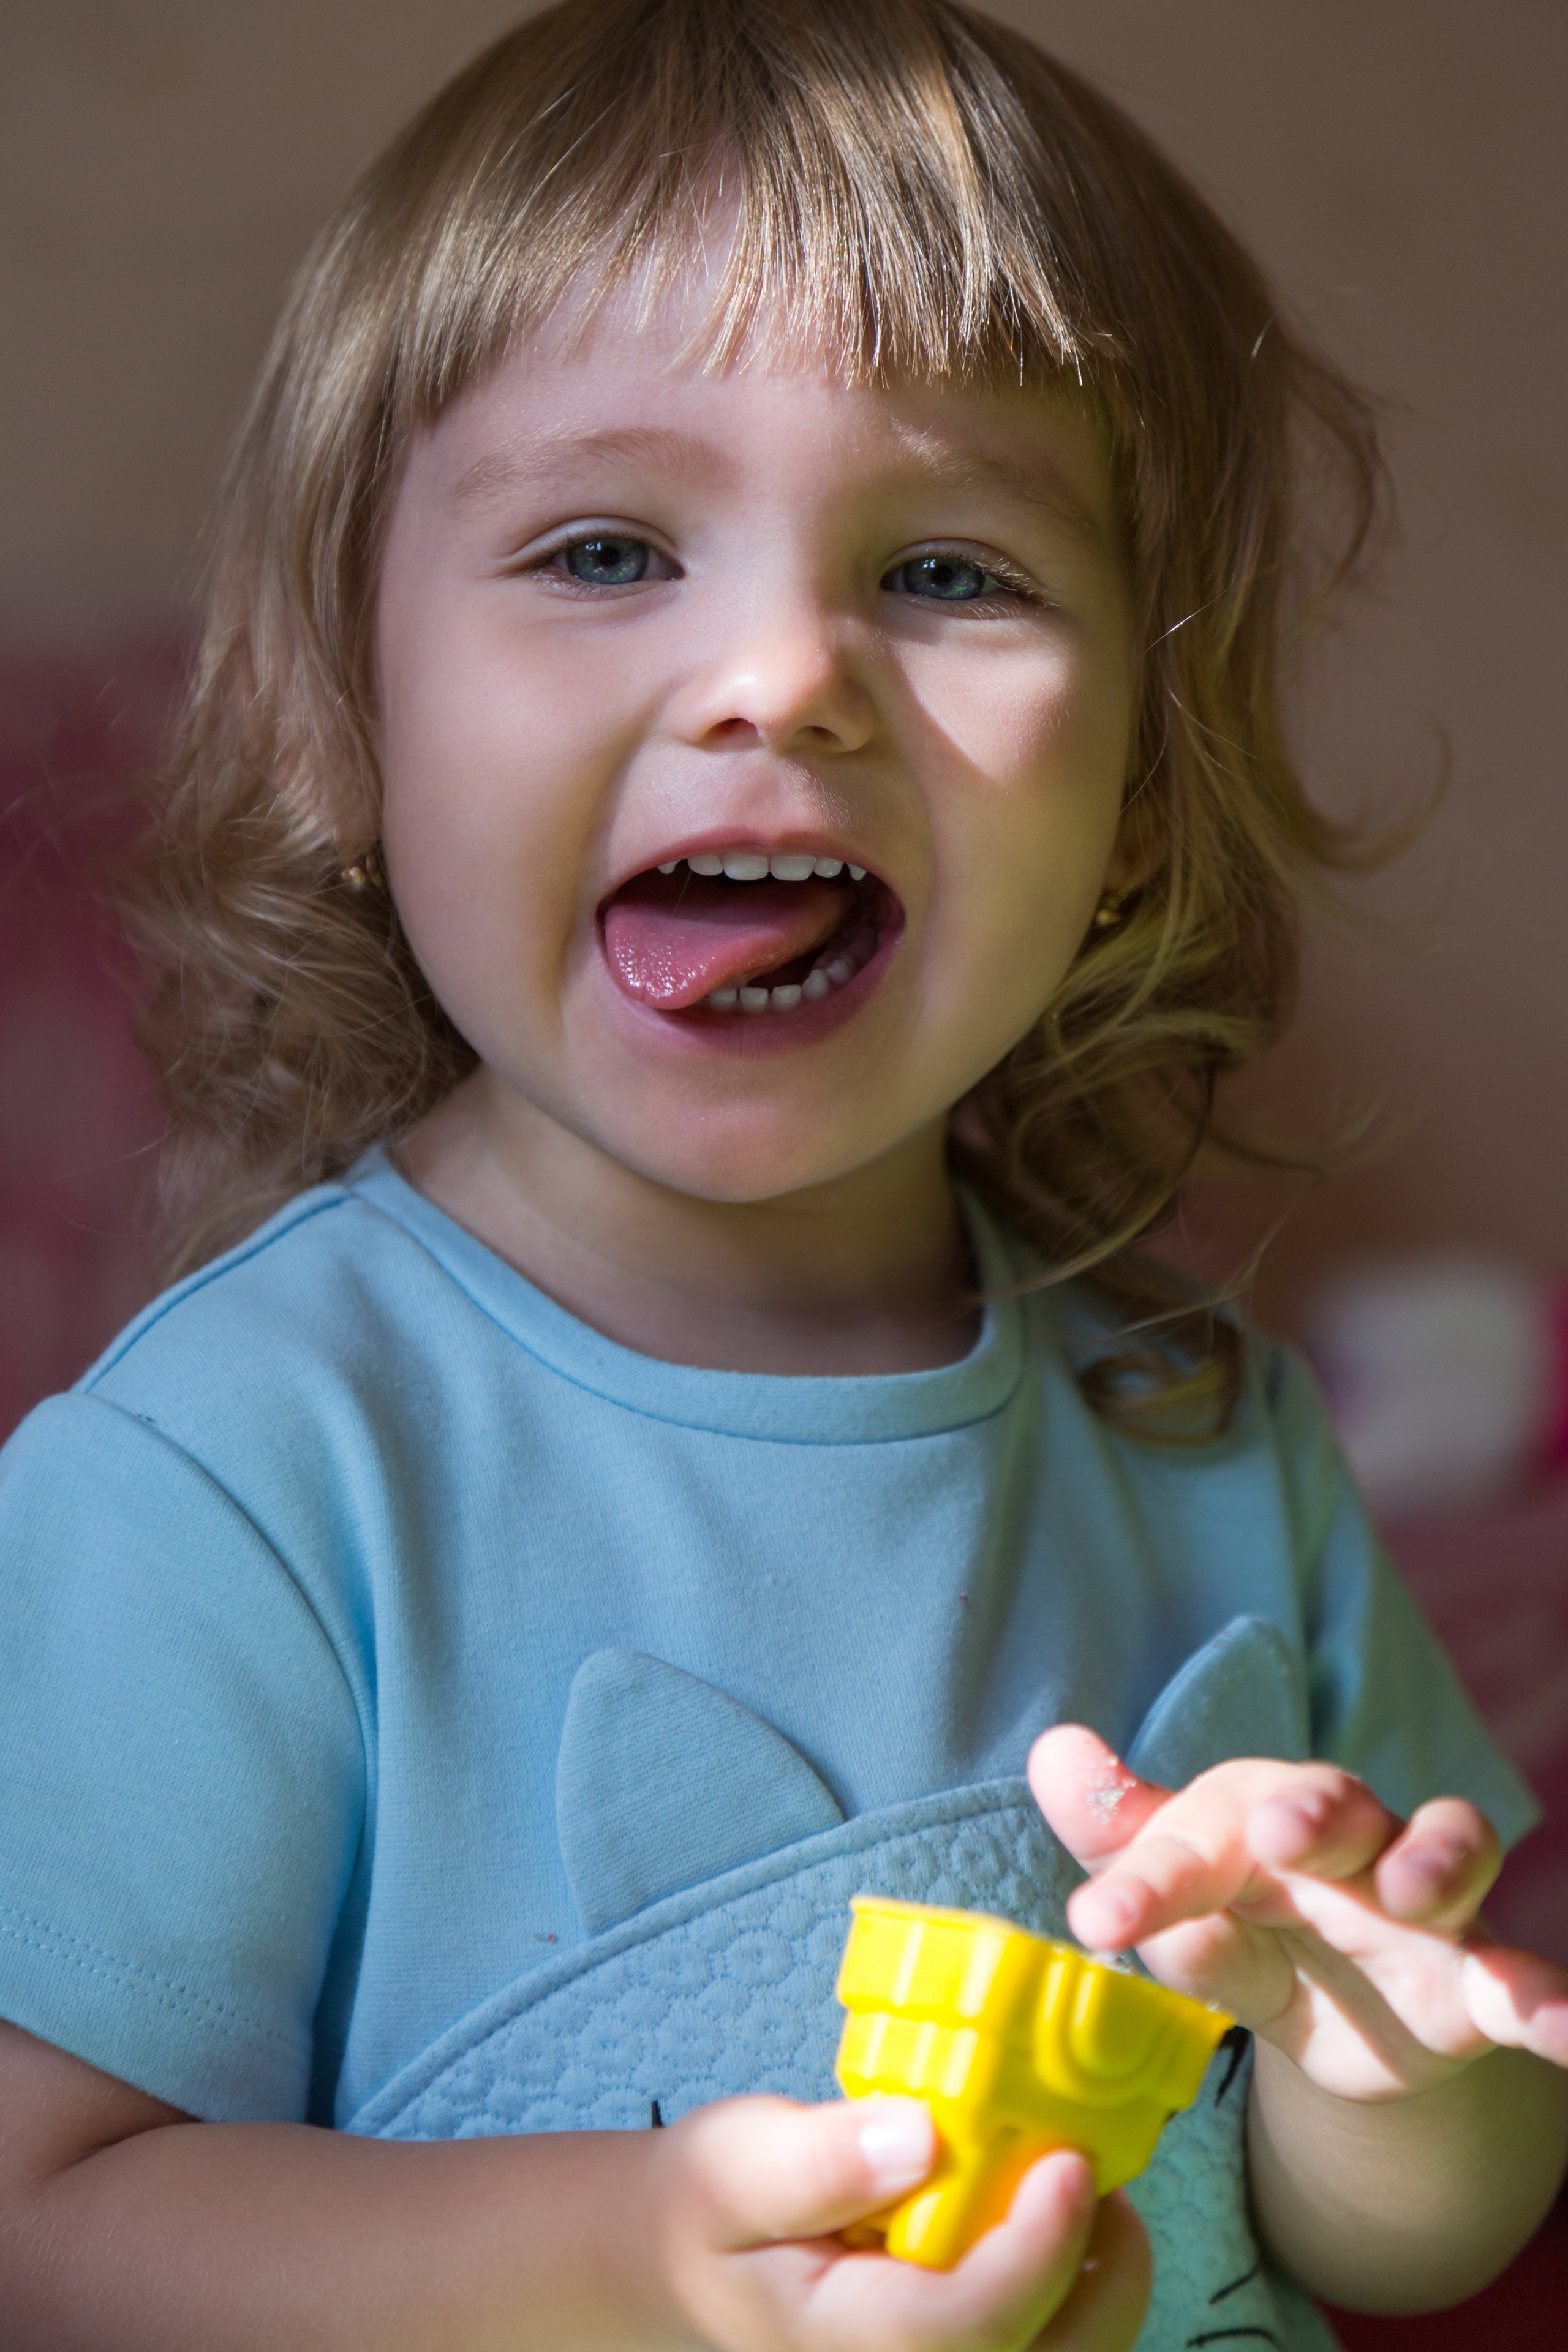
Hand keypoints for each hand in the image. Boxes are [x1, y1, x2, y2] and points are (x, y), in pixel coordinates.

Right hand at [650, 2092, 1149, 2351]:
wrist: (689, 2260)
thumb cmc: (711, 2208)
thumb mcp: (739, 2163)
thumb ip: (824, 2156)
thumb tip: (920, 2136)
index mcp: (854, 2344)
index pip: (975, 2321)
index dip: (1038, 2245)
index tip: (1070, 2160)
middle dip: (1102, 2273)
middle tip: (1098, 2170)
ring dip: (1103, 2279)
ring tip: (1089, 2186)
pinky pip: (1049, 2340)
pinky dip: (1081, 2285)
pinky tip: (1063, 2211)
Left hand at [1028, 1726, 1567, 2103]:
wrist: (1338, 2017)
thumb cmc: (1240, 1926)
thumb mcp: (1180, 1903)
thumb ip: (1119, 1839)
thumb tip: (1052, 1749)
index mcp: (1256, 1820)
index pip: (1202, 1828)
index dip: (1148, 1873)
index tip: (1095, 1919)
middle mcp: (1346, 1843)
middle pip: (1340, 1803)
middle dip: (1314, 1811)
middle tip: (1279, 1832)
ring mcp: (1424, 1905)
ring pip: (1450, 1850)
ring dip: (1433, 1862)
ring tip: (1411, 1892)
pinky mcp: (1476, 1979)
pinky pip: (1524, 1977)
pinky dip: (1549, 1998)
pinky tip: (1556, 2026)